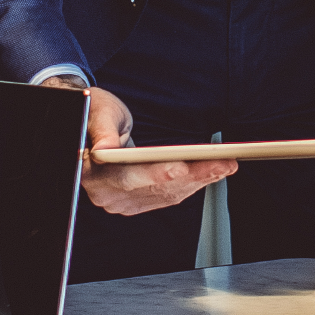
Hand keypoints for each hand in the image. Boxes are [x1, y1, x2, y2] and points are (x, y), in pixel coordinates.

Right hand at [41, 81, 237, 215]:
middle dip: (194, 176)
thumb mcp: (98, 112)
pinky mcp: (134, 201)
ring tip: (226, 166)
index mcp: (91, 172)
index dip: (158, 174)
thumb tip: (103, 150)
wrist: (89, 127)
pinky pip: (167, 196)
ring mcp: (120, 201)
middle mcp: (105, 194)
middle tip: (224, 163)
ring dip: (199, 181)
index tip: (184, 168)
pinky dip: (191, 185)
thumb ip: (102, 131)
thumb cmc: (94, 113)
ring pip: (166, 195)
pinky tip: (211, 173)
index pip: (129, 177)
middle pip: (155, 188)